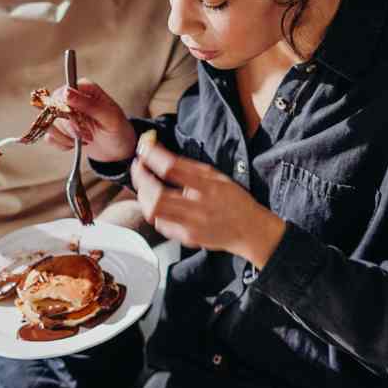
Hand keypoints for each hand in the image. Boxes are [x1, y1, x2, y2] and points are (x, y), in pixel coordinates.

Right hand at [46, 79, 136, 162]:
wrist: (117, 150)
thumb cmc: (118, 130)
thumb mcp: (109, 117)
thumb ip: (89, 104)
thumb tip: (66, 92)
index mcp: (84, 88)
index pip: (62, 93)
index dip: (67, 110)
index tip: (79, 123)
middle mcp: (71, 98)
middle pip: (53, 109)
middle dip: (69, 127)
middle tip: (88, 135)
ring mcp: (64, 113)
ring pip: (49, 123)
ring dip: (66, 137)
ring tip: (84, 139)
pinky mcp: (59, 128)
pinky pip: (49, 136)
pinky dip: (62, 144)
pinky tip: (74, 145)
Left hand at [130, 136, 285, 266]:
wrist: (249, 230)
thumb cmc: (234, 200)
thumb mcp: (216, 176)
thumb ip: (190, 168)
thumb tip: (162, 155)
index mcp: (206, 186)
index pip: (171, 168)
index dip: (152, 157)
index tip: (143, 149)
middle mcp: (197, 207)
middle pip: (156, 195)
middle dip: (141, 178)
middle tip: (138, 168)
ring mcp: (190, 225)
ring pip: (153, 212)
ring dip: (143, 196)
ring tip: (144, 185)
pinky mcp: (186, 238)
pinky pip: (161, 224)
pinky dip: (154, 212)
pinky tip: (157, 204)